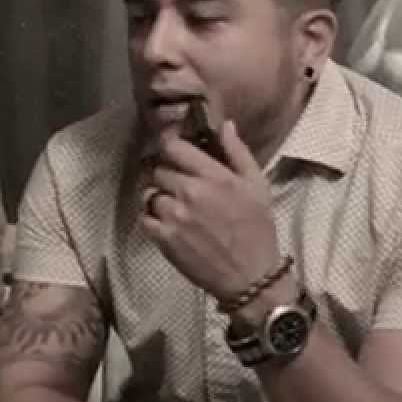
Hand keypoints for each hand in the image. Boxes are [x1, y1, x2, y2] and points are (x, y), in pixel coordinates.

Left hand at [141, 121, 281, 301]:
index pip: (173, 147)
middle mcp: (191, 193)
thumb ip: (238, 152)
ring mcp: (174, 216)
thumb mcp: (257, 185)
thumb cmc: (257, 229)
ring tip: (172, 204)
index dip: (169, 146)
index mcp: (214, 176)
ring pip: (148, 193)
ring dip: (157, 195)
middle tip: (175, 182)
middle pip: (157, 170)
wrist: (250, 276)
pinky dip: (151, 217)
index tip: (172, 151)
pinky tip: (166, 221)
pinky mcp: (163, 238)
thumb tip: (224, 125)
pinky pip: (144, 217)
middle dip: (164, 173)